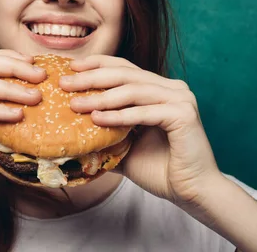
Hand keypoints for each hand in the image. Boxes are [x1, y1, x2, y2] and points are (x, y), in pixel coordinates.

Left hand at [61, 55, 221, 206]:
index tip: (71, 67)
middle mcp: (172, 88)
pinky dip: (118, 115)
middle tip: (65, 83)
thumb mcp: (124, 146)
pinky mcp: (184, 114)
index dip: (97, 64)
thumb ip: (104, 133)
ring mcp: (180, 99)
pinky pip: (144, 112)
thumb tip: (69, 130)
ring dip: (100, 96)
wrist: (191, 192)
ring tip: (75, 104)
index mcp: (160, 89)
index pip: (125, 68)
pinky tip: (96, 118)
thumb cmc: (160, 170)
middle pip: (125, 74)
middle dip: (91, 77)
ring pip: (133, 90)